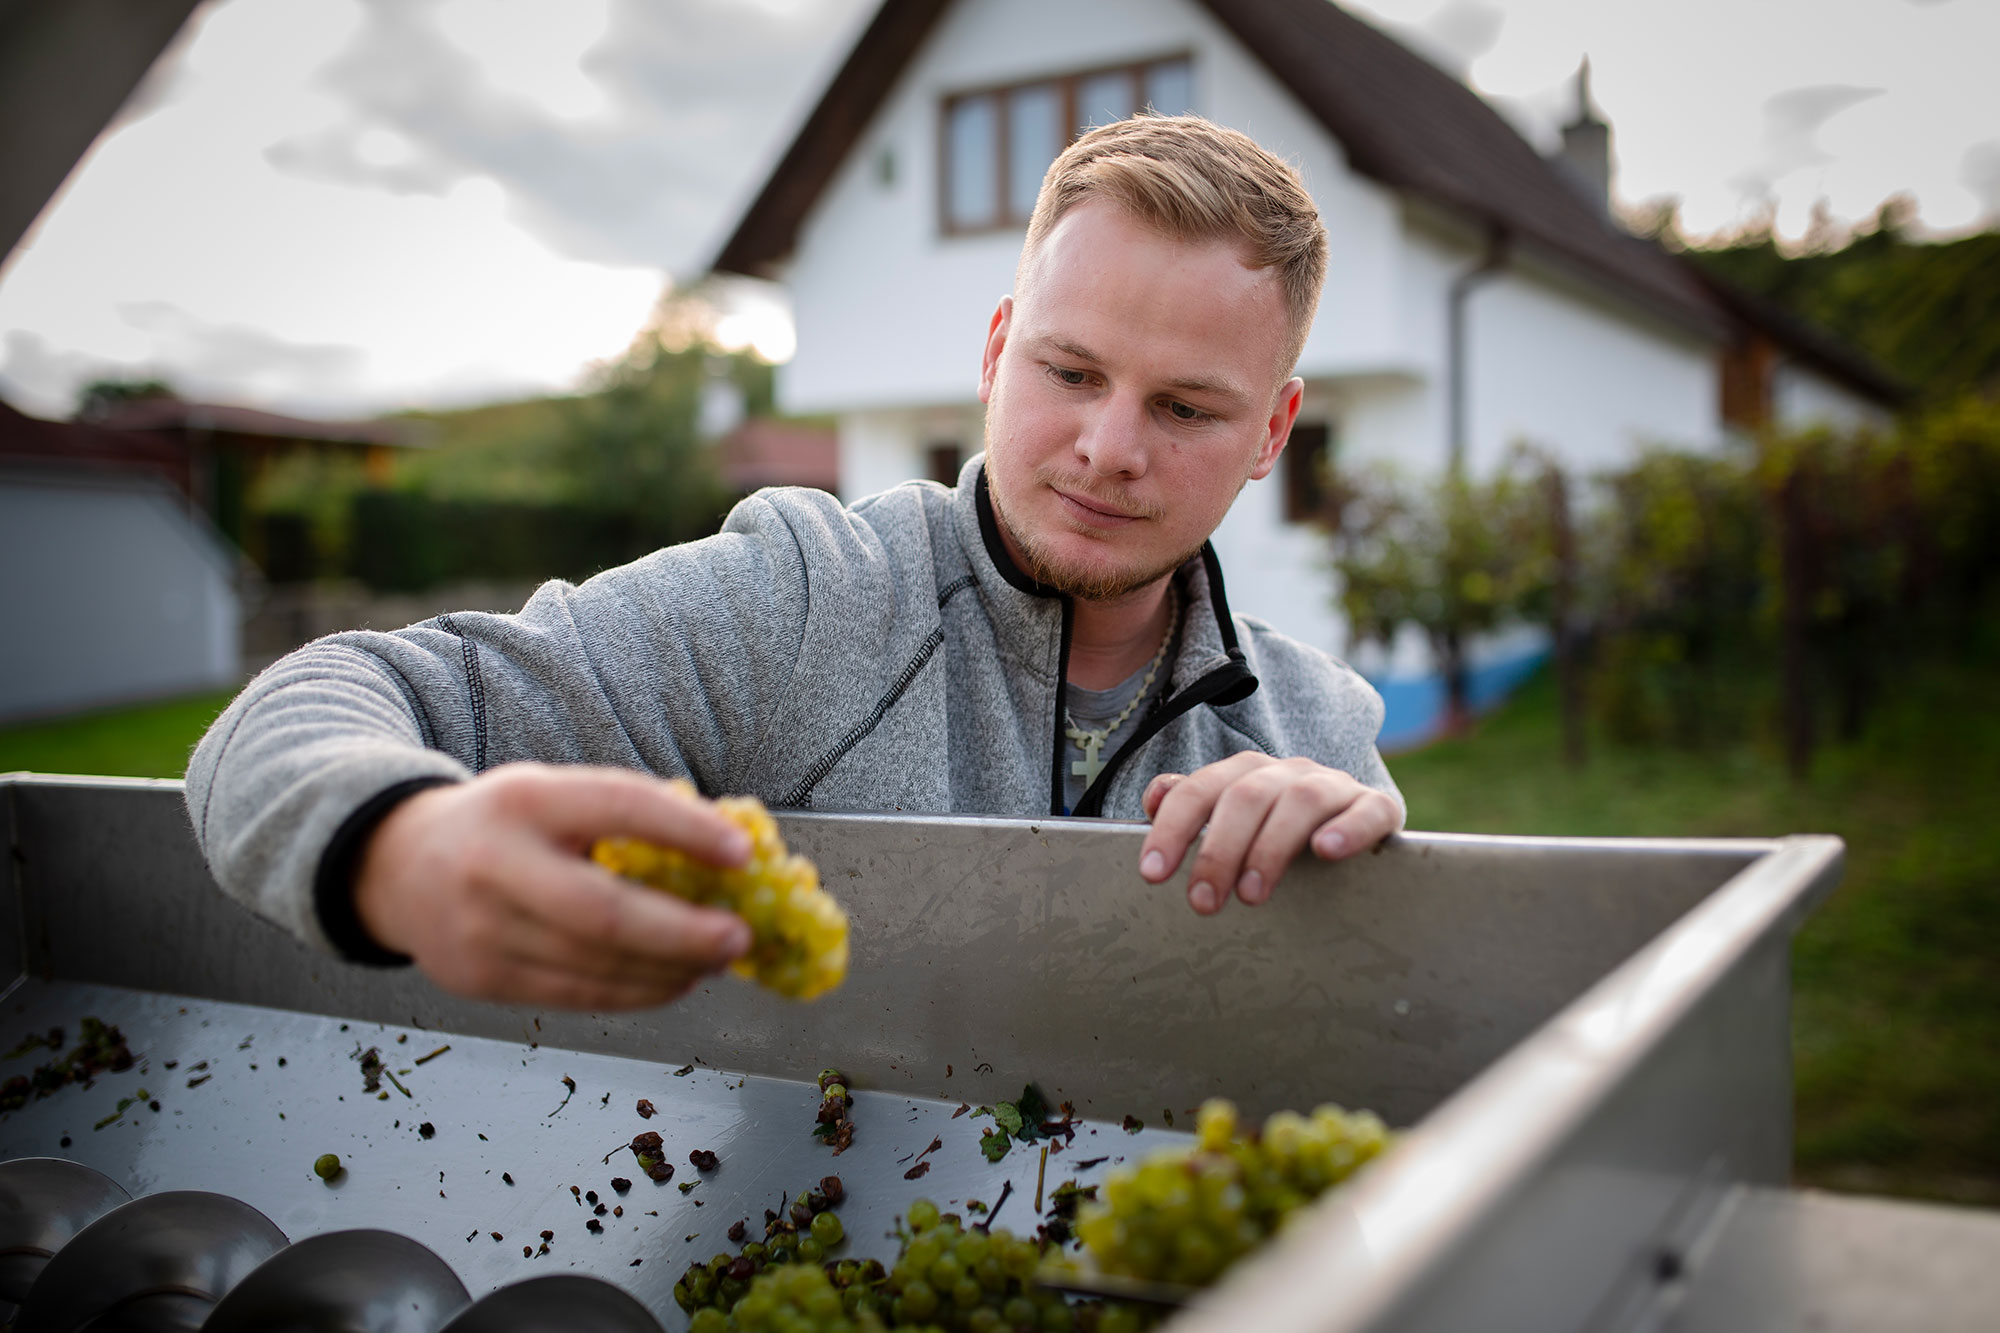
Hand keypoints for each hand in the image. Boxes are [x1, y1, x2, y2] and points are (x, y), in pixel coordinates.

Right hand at [354, 763, 754, 1008]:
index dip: (686, 830)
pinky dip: (636, 993)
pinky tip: (672, 980)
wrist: (394, 866)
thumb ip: (624, 816)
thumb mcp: (551, 793)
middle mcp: (495, 864)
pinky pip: (576, 995)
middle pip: (605, 912)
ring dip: (670, 970)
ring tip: (714, 960)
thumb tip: (724, 850)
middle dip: (684, 932)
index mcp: (524, 799)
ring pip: (595, 966)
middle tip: (738, 936)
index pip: (617, 806)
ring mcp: (481, 930)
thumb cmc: (502, 826)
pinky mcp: (480, 980)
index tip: (742, 853)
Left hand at [1137, 754, 1401, 914]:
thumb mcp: (1234, 817)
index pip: (1199, 791)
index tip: (1152, 873)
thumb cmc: (1281, 830)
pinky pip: (1367, 810)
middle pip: (1246, 797)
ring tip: (1252, 894)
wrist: (1357, 823)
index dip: (1172, 829)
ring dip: (1271, 847)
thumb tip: (1154, 799)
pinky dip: (1348, 828)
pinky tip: (1326, 851)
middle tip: (1203, 901)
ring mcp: (1334, 786)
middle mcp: (1287, 772)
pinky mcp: (1378, 807)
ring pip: (1300, 801)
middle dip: (1218, 851)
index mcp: (1246, 773)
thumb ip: (1193, 805)